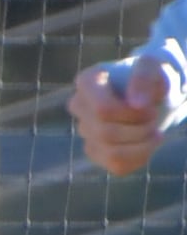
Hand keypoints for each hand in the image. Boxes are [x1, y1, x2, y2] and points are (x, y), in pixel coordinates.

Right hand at [70, 57, 175, 176]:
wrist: (150, 93)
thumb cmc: (150, 77)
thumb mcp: (153, 68)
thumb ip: (144, 78)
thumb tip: (136, 104)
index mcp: (87, 82)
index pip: (103, 111)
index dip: (132, 115)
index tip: (150, 108)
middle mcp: (78, 106)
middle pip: (107, 133)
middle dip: (141, 129)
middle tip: (155, 117)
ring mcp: (85, 130)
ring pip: (112, 153)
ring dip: (143, 145)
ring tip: (153, 131)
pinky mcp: (95, 150)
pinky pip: (117, 166)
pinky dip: (140, 157)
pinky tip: (146, 144)